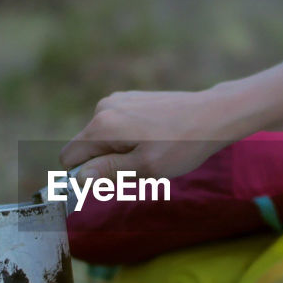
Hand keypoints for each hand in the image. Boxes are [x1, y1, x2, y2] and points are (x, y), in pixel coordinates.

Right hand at [60, 89, 238, 181]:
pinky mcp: (131, 98)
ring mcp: (118, 100)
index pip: (69, 157)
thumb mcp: (145, 167)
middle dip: (107, 164)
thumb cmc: (182, 144)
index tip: (110, 183)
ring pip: (104, 139)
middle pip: (87, 148)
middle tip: (140, 169)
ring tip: (152, 153)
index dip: (83, 176)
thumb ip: (108, 173)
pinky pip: (117, 127)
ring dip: (120, 153)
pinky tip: (155, 140)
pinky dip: (130, 139)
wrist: (213, 115)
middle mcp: (104, 108)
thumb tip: (77, 178)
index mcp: (102, 125)